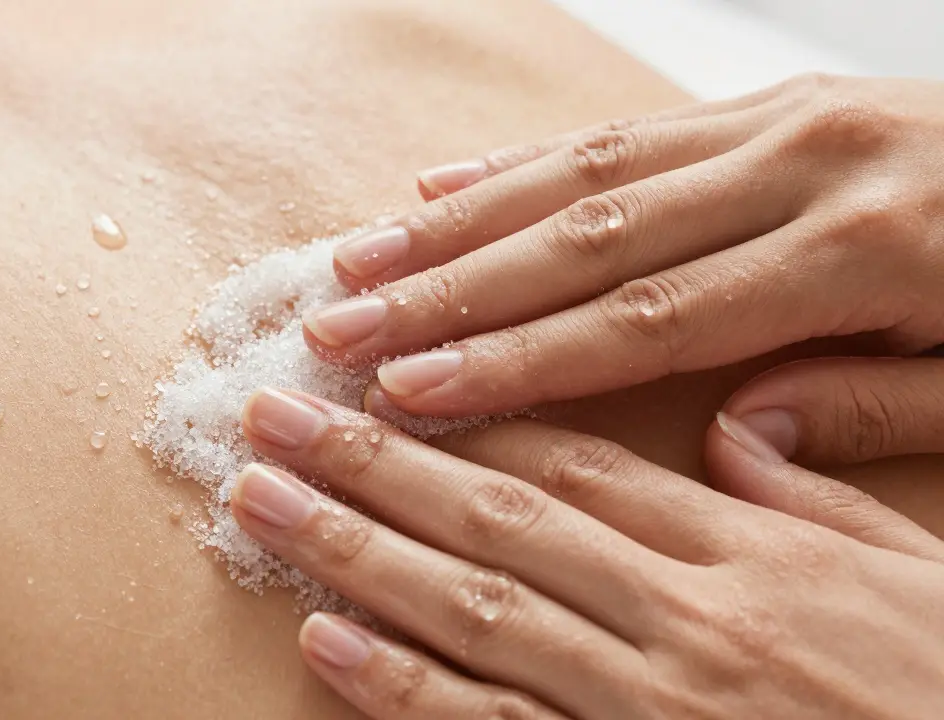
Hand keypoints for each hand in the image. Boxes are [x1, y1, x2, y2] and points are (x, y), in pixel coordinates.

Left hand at [231, 387, 943, 717]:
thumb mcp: (909, 572)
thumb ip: (810, 494)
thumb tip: (735, 427)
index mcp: (748, 552)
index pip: (580, 465)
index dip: (472, 417)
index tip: (388, 380)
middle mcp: (682, 616)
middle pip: (495, 519)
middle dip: (371, 459)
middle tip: (273, 413)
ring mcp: (647, 705)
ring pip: (474, 608)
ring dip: (354, 548)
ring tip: (262, 498)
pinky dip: (403, 688)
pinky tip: (325, 642)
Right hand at [300, 74, 943, 418]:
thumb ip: (870, 409)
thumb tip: (735, 438)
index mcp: (859, 250)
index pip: (647, 320)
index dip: (519, 360)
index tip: (411, 392)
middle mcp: (799, 166)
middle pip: (587, 240)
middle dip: (448, 291)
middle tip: (338, 326)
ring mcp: (777, 121)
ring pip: (585, 173)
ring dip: (458, 223)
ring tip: (356, 260)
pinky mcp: (766, 101)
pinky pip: (624, 130)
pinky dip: (524, 162)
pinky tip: (441, 188)